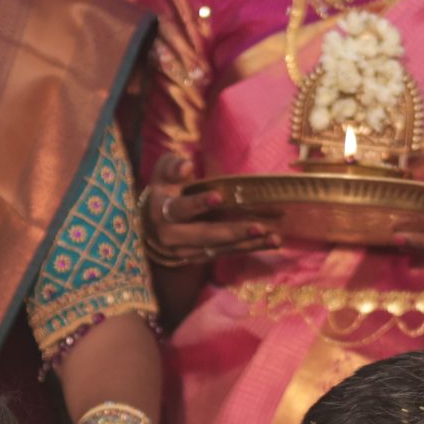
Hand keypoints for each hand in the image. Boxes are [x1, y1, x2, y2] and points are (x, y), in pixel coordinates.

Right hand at [142, 153, 275, 268]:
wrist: (150, 226)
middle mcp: (173, 236)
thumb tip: (186, 166)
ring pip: (219, 248)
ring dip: (247, 244)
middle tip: (259, 227)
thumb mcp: (162, 173)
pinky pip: (227, 254)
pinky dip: (249, 248)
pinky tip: (270, 242)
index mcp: (162, 211)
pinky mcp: (201, 257)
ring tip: (273, 237)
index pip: (180, 209)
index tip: (219, 197)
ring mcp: (187, 251)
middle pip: (204, 235)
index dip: (198, 203)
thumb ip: (172, 167)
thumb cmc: (163, 190)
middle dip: (232, 232)